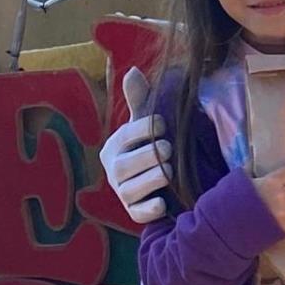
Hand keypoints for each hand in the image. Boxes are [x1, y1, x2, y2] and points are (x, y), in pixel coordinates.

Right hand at [99, 67, 171, 223]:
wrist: (162, 178)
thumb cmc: (152, 143)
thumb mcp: (148, 121)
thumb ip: (140, 99)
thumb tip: (132, 71)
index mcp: (115, 145)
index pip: (125, 135)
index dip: (144, 129)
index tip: (164, 124)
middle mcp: (114, 170)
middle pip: (125, 165)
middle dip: (149, 156)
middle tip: (169, 149)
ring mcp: (123, 192)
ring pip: (131, 189)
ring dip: (152, 179)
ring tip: (170, 171)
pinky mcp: (134, 212)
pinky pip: (137, 214)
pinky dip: (150, 209)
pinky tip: (163, 202)